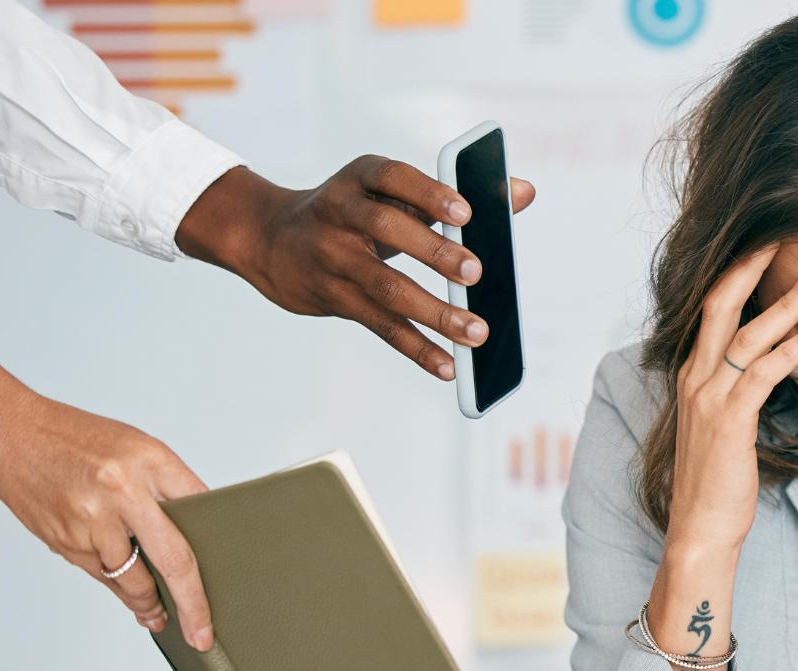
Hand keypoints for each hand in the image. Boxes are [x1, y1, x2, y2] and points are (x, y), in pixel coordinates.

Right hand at [0, 352, 212, 647]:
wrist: (11, 436)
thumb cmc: (80, 440)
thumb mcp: (140, 449)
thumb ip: (172, 486)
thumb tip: (204, 528)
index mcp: (148, 462)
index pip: (200, 513)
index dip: (218, 547)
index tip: (231, 576)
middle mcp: (121, 494)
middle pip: (172, 560)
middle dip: (191, 605)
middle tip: (202, 635)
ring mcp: (90, 522)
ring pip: (131, 579)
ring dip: (148, 603)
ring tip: (161, 617)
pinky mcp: (65, 542)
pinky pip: (102, 576)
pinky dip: (119, 589)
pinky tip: (131, 599)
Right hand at [176, 157, 536, 379]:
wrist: (273, 239)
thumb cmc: (357, 213)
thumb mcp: (393, 192)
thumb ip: (458, 194)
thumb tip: (524, 192)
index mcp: (361, 178)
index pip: (392, 177)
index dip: (428, 193)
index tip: (465, 212)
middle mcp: (341, 213)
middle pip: (387, 229)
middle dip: (434, 251)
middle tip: (476, 271)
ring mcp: (334, 258)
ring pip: (386, 287)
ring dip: (434, 312)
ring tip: (476, 332)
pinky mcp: (334, 298)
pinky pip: (380, 326)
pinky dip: (417, 348)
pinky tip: (447, 365)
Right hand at [664, 244, 797, 555]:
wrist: (701, 527)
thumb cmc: (720, 478)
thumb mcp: (724, 423)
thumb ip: (739, 388)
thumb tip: (767, 362)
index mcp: (693, 374)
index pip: (712, 309)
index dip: (737, 274)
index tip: (767, 247)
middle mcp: (695, 378)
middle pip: (718, 305)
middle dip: (750, 268)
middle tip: (783, 238)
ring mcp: (709, 399)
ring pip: (744, 336)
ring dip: (783, 306)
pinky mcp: (729, 423)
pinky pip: (760, 375)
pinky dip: (788, 351)